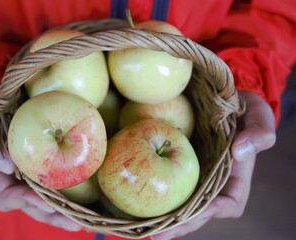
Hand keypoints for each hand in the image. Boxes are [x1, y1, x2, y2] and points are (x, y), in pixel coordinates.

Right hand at [0, 82, 81, 231]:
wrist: (0, 94)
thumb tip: (3, 165)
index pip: (9, 196)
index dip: (27, 201)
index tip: (47, 203)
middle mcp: (14, 177)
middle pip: (32, 204)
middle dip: (52, 216)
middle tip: (75, 224)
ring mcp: (30, 171)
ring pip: (46, 198)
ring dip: (64, 210)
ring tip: (86, 218)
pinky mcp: (44, 162)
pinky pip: (57, 179)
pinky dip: (71, 189)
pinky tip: (89, 195)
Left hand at [151, 91, 275, 239]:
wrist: (218, 95)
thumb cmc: (242, 106)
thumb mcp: (257, 112)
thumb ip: (259, 131)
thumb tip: (240, 152)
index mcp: (236, 175)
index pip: (229, 202)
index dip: (212, 212)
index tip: (192, 214)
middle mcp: (213, 179)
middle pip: (199, 210)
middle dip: (181, 224)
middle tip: (158, 235)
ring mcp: (194, 172)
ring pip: (182, 200)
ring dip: (165, 216)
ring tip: (144, 227)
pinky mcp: (178, 162)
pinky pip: (168, 180)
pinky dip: (156, 192)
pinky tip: (138, 199)